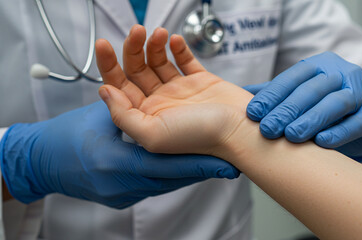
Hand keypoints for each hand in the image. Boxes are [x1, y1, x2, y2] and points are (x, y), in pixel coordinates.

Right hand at [0, 101, 238, 207]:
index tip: (224, 165)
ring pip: (165, 184)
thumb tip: (158, 110)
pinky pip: (154, 186)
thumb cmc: (65, 138)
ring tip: (213, 165)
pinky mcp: (122, 197)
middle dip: (200, 171)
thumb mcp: (98, 120)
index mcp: (118, 163)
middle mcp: (124, 185)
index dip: (198, 165)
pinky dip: (172, 176)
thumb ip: (128, 114)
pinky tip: (186, 167)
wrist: (42, 164)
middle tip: (227, 166)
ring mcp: (123, 194)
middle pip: (172, 180)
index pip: (168, 167)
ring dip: (188, 173)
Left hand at [96, 25, 252, 155]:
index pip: (119, 87)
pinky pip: (185, 61)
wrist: (240, 131)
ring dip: (154, 45)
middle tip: (136, 30)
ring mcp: (181, 91)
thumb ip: (123, 115)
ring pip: (158, 62)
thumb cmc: (201, 138)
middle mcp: (161, 103)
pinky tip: (174, 41)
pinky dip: (178, 49)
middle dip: (132, 48)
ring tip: (158, 33)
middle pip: (136, 70)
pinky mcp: (201, 81)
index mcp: (147, 117)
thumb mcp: (152, 134)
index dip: (108, 65)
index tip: (104, 45)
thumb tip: (105, 91)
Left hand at [246, 52, 361, 160]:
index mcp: (320, 65)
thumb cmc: (321, 107)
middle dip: (287, 110)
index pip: (292, 77)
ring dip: (311, 120)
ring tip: (292, 136)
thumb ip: (273, 93)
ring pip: (335, 104)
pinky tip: (321, 142)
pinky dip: (338, 132)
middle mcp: (342, 74)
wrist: (359, 120)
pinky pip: (356, 123)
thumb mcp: (298, 95)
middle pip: (312, 90)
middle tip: (268, 129)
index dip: (272, 95)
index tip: (252, 113)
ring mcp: (361, 94)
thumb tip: (237, 94)